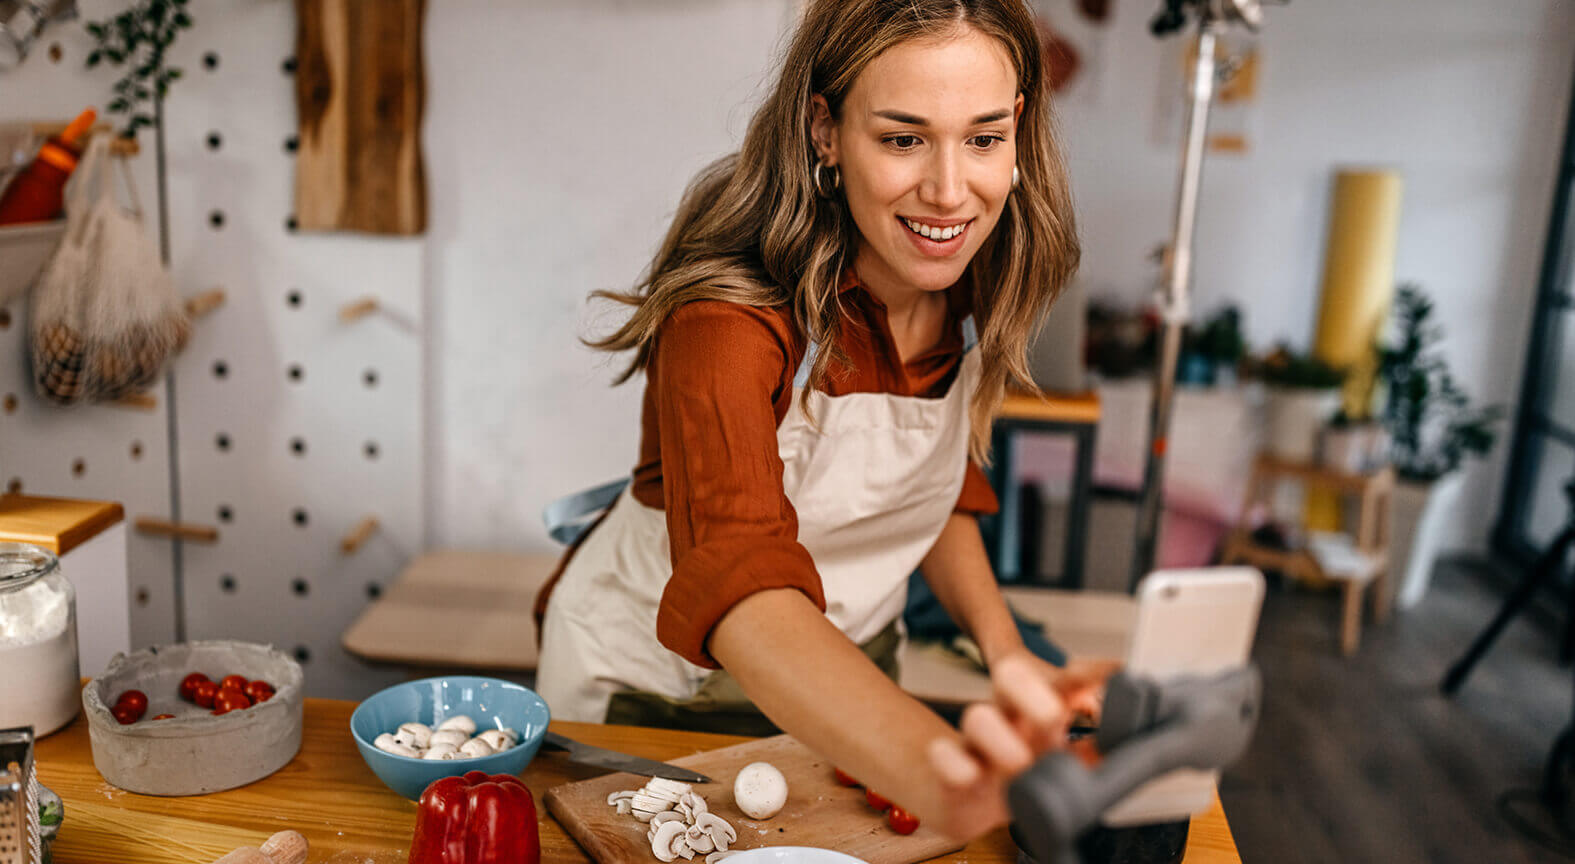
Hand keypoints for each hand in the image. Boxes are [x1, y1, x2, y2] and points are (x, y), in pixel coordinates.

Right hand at [921, 653, 1120, 840]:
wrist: (966, 797)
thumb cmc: (1019, 768)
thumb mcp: (1057, 755)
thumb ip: (1092, 748)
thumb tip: (1136, 740)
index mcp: (1038, 711)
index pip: (1062, 682)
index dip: (1087, 676)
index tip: (1116, 673)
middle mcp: (1008, 718)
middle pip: (1010, 680)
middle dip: (1032, 689)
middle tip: (1054, 715)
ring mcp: (977, 742)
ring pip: (978, 718)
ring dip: (1000, 736)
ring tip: (1019, 762)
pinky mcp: (952, 769)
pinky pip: (945, 758)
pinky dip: (954, 765)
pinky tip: (971, 775)